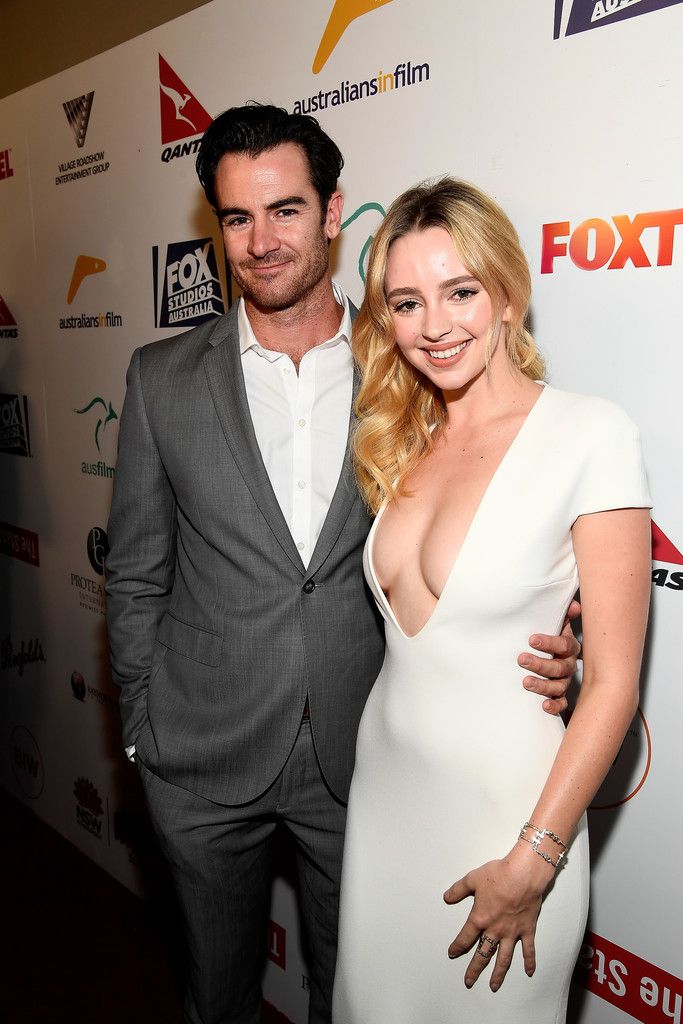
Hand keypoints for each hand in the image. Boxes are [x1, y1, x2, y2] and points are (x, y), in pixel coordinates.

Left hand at [443, 848, 551, 989]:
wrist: (523, 875)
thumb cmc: (499, 875)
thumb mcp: (473, 879)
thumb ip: (458, 890)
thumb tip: (446, 897)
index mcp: (480, 918)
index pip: (465, 937)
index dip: (457, 947)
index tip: (452, 953)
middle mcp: (495, 930)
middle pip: (483, 954)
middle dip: (474, 969)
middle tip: (469, 981)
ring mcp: (512, 932)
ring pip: (504, 958)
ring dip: (498, 974)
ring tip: (493, 986)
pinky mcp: (527, 930)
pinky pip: (528, 949)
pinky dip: (529, 961)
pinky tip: (528, 972)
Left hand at [518, 599, 580, 714]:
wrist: (551, 653)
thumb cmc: (550, 635)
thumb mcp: (556, 623)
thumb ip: (563, 613)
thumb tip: (574, 605)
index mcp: (569, 647)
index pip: (563, 645)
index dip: (549, 643)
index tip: (531, 639)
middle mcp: (569, 665)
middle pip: (559, 668)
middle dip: (540, 664)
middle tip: (521, 659)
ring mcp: (564, 681)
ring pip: (559, 686)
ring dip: (543, 685)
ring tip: (526, 682)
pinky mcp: (559, 695)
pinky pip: (561, 703)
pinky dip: (555, 706)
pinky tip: (544, 706)